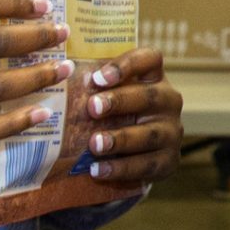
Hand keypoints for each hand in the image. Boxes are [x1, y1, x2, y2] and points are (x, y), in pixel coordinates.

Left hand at [80, 48, 182, 187]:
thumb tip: (58, 77)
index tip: (98, 77)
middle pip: (149, 96)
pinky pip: (147, 165)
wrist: (138, 153)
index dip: (127, 65)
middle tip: (92, 108)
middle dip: (120, 101)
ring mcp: (172, 132)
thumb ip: (95, 88)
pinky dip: (121, 168)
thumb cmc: (115, 116)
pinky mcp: (169, 161)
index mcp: (154, 78)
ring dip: (120, 138)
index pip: (150, 59)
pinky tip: (97, 170)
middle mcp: (168, 101)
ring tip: (94, 144)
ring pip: (149, 134)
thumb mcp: (111, 96)